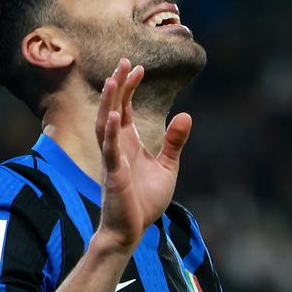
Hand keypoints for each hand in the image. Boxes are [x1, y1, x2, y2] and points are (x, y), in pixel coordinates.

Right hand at [93, 59, 191, 252]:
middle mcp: (117, 146)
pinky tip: (115, 116)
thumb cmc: (145, 201)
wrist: (131, 230)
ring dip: (108, 102)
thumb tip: (186, 115)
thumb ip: (174, 142)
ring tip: (112, 79)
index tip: (138, 68)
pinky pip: (109, 149)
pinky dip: (111, 132)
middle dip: (118, 85)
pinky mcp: (113, 173)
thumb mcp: (167, 167)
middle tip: (125, 61)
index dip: (130, 88)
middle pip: (113, 108)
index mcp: (128, 143)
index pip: (125, 108)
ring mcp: (113, 158)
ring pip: (105, 124)